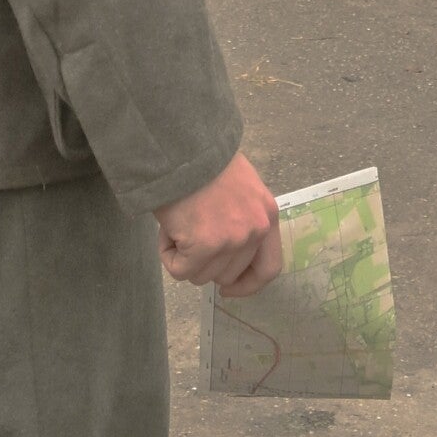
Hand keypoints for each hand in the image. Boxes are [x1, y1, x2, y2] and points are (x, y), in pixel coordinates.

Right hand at [156, 152, 280, 292]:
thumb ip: (243, 219)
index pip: (268, 268)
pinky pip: (180, 271)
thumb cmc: (204, 162)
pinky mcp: (204, 246)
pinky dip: (167, 255)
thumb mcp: (242, 188)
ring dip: (184, 256)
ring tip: (178, 224)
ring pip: (202, 275)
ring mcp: (232, 240)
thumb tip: (227, 254)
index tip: (228, 289)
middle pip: (228, 275)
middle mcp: (256, 231)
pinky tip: (167, 229)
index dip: (248, 284)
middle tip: (188, 235)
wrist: (182, 147)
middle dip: (204, 263)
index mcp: (268, 216)